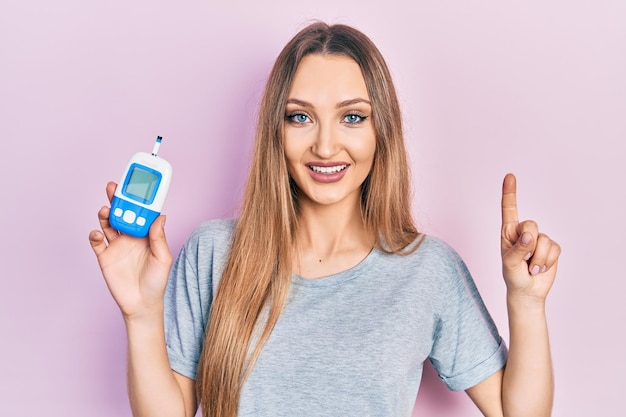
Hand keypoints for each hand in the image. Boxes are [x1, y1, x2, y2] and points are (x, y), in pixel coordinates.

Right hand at [88, 182, 172, 319]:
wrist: (142, 304)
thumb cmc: (156, 281)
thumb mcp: (163, 259)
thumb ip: (159, 238)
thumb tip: (160, 216)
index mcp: (146, 235)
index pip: (140, 212)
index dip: (137, 199)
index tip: (135, 185)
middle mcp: (130, 237)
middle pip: (121, 213)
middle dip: (116, 199)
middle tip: (113, 187)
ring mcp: (116, 246)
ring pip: (107, 224)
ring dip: (104, 214)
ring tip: (105, 210)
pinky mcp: (105, 257)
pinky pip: (96, 243)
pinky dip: (94, 236)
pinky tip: (97, 234)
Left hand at [501, 174, 560, 302]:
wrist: (527, 291)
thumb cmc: (513, 276)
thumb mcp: (509, 264)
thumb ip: (517, 249)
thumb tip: (529, 237)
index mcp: (508, 232)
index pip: (509, 209)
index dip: (510, 193)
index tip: (510, 176)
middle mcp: (524, 232)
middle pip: (531, 224)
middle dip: (529, 244)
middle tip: (523, 259)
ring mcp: (539, 239)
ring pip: (544, 240)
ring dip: (537, 259)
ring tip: (530, 268)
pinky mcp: (551, 248)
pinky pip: (554, 250)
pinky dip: (546, 262)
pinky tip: (540, 269)